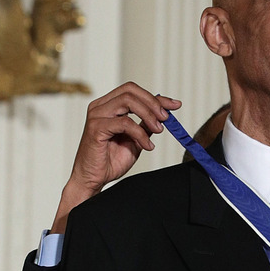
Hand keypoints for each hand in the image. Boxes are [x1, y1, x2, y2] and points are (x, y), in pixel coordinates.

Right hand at [50, 82, 181, 232]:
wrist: (94, 179)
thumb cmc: (111, 160)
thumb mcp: (136, 138)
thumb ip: (146, 124)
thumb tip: (165, 112)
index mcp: (108, 105)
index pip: (133, 91)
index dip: (156, 97)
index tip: (175, 105)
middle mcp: (100, 106)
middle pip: (131, 91)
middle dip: (153, 103)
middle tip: (166, 119)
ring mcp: (96, 116)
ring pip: (128, 102)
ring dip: (148, 115)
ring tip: (158, 130)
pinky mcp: (96, 128)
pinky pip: (124, 123)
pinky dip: (140, 134)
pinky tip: (147, 146)